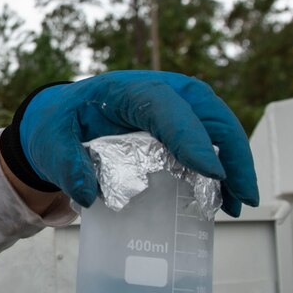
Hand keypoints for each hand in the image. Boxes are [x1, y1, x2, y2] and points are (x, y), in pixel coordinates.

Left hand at [0, 71, 259, 216]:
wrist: (59, 118)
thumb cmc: (59, 125)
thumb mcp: (50, 141)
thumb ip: (65, 164)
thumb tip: (87, 193)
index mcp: (126, 89)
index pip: (166, 107)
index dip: (190, 137)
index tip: (211, 171)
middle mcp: (159, 91)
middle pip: (207, 113)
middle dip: (231, 152)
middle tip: (242, 194)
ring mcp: (174, 105)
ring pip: (216, 126)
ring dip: (234, 163)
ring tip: (239, 203)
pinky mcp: (179, 123)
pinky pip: (208, 140)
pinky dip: (222, 166)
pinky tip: (225, 199)